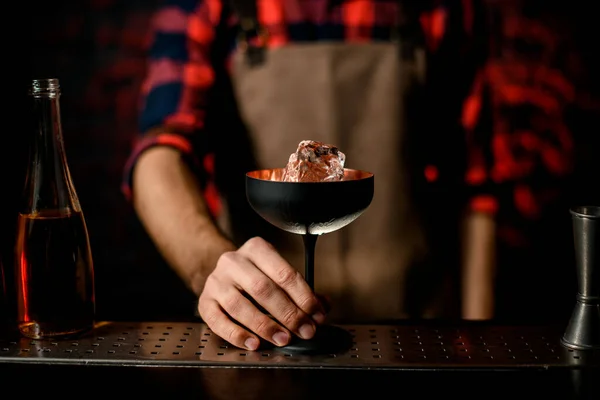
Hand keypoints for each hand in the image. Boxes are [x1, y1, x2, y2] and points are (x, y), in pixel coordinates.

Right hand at [197, 237, 326, 350]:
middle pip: (263, 289)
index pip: (284, 273)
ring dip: (264, 325)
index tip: (317, 315)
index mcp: (257, 249)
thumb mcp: (277, 273)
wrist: (222, 275)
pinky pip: (218, 321)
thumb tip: (322, 306)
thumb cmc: (256, 276)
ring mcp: (216, 281)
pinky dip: (237, 334)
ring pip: (239, 305)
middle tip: (304, 330)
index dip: (304, 297)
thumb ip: (300, 290)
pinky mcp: (204, 301)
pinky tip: (254, 343)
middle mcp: (233, 261)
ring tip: (282, 338)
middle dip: (288, 313)